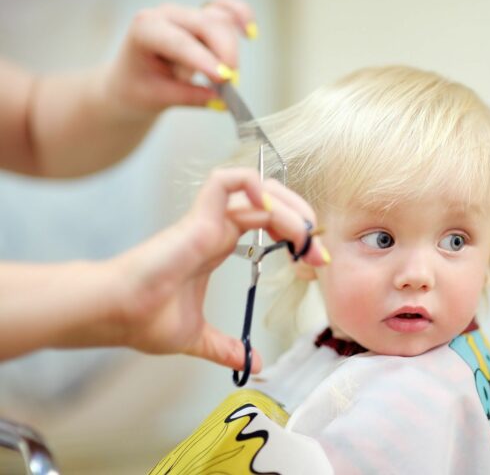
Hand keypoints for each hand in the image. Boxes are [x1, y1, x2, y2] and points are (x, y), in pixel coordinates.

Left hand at [104, 0, 255, 116]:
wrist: (133, 80)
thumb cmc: (139, 87)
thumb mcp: (157, 98)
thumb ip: (189, 97)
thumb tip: (221, 101)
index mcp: (145, 29)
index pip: (179, 41)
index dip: (203, 59)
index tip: (224, 79)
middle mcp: (167, 15)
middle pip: (206, 24)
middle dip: (224, 53)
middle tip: (232, 84)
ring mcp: (186, 14)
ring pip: (220, 20)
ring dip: (230, 49)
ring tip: (225, 79)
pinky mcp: (203, 18)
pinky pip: (226, 9)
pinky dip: (241, 16)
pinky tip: (250, 33)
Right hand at [111, 168, 328, 370]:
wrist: (115, 315)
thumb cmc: (144, 318)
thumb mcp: (198, 338)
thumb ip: (226, 347)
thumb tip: (253, 363)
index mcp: (217, 245)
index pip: (266, 223)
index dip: (295, 234)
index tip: (314, 260)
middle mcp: (216, 228)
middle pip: (269, 202)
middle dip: (301, 218)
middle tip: (317, 248)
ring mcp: (207, 221)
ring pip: (256, 190)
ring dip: (289, 206)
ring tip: (304, 235)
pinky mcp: (198, 219)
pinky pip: (226, 182)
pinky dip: (253, 184)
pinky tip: (272, 209)